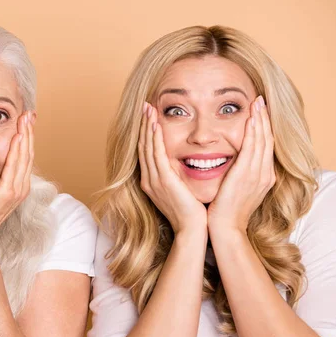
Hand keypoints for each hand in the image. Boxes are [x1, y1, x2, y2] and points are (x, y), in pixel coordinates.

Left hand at [0, 112, 33, 246]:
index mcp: (16, 186)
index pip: (24, 156)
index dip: (26, 137)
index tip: (25, 120)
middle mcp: (20, 187)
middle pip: (28, 154)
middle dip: (29, 132)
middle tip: (29, 113)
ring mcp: (16, 190)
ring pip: (24, 157)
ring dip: (26, 136)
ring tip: (25, 119)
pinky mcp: (7, 194)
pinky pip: (14, 167)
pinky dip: (17, 151)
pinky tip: (17, 136)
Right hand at [139, 102, 206, 234]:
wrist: (192, 230)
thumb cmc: (193, 213)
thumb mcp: (182, 191)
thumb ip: (179, 177)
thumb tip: (185, 164)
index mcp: (152, 182)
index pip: (147, 152)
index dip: (146, 133)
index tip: (149, 116)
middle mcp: (148, 180)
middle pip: (143, 147)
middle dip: (143, 125)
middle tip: (145, 106)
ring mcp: (154, 181)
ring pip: (147, 148)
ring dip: (147, 127)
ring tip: (148, 109)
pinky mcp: (163, 181)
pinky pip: (156, 155)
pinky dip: (154, 139)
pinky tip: (155, 125)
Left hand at [207, 96, 275, 234]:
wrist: (226, 230)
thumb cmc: (227, 212)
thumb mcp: (237, 190)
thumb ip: (239, 176)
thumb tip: (233, 165)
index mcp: (263, 177)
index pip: (265, 146)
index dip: (264, 128)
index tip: (260, 112)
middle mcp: (264, 174)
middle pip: (267, 140)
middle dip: (264, 119)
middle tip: (261, 100)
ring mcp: (258, 175)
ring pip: (262, 141)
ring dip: (260, 120)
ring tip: (257, 102)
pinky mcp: (247, 176)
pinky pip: (252, 149)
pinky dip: (253, 132)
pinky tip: (251, 119)